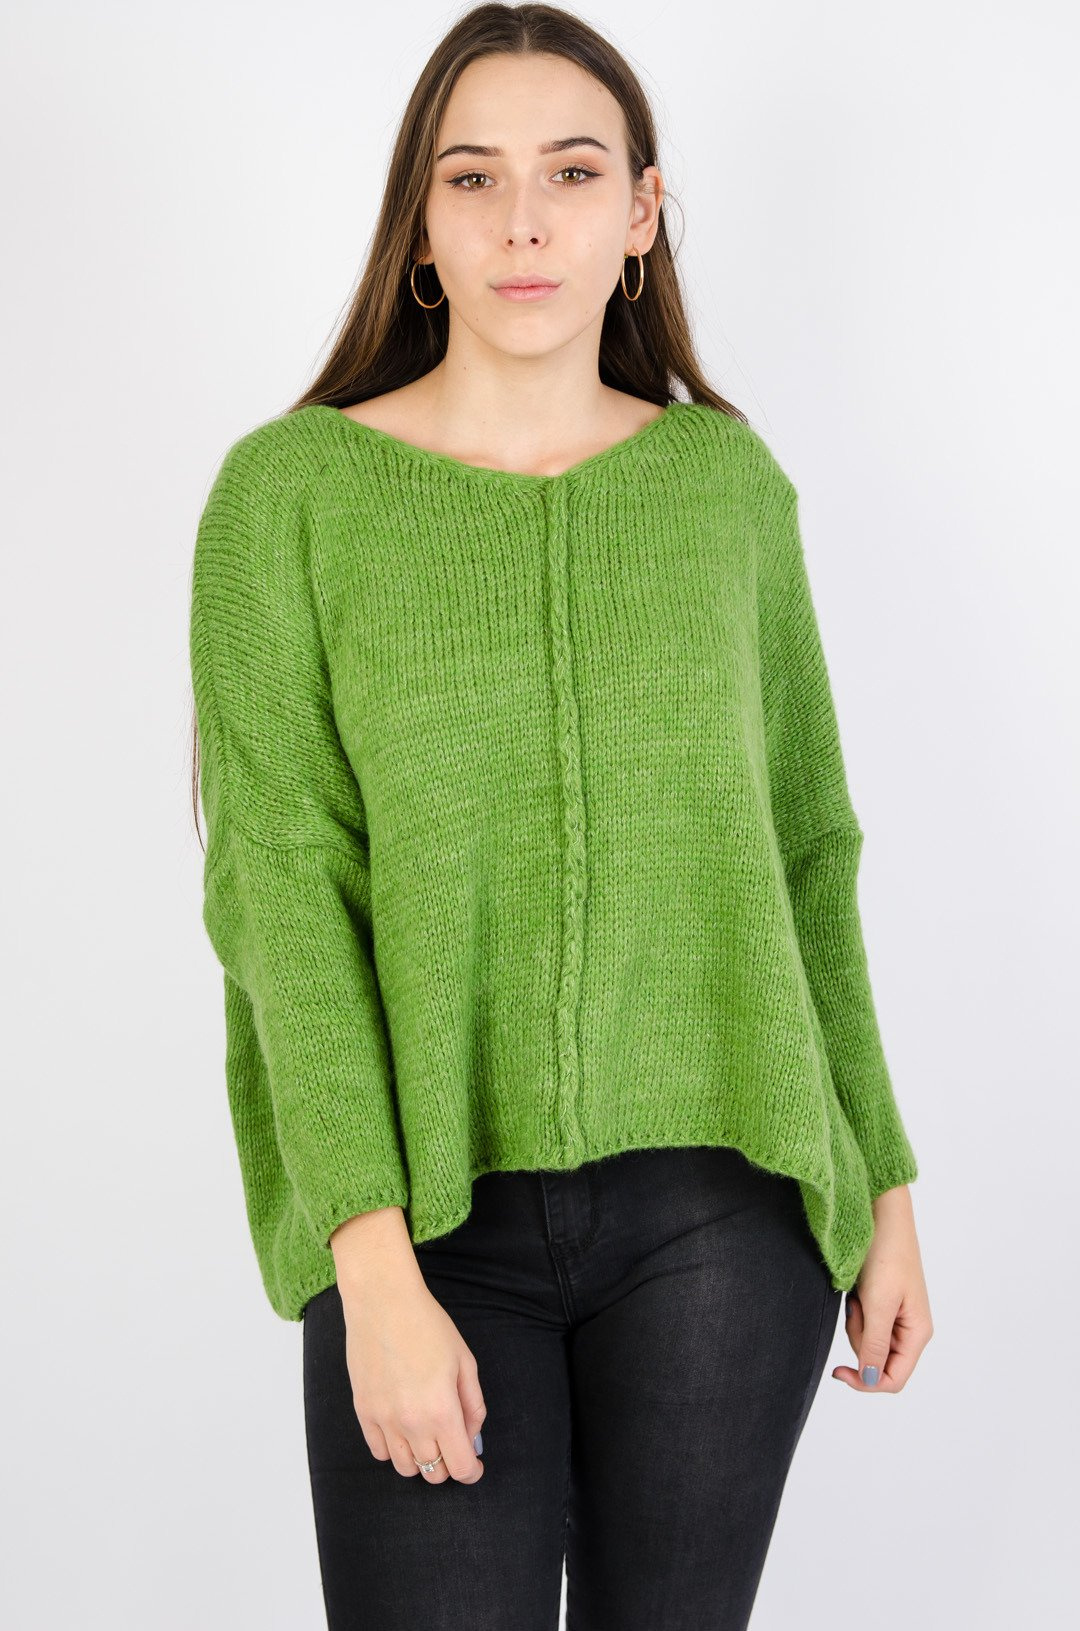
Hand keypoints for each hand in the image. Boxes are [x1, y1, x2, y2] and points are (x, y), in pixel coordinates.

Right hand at [339, 1271, 486, 1484]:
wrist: (383, 1302)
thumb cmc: (428, 1325)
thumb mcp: (465, 1361)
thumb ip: (473, 1405)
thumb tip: (473, 1437)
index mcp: (442, 1411)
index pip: (460, 1467)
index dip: (472, 1472)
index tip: (474, 1465)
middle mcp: (411, 1423)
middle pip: (433, 1473)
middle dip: (448, 1464)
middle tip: (452, 1443)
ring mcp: (383, 1420)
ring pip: (405, 1468)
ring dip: (421, 1460)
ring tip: (427, 1436)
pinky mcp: (363, 1411)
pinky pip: (378, 1451)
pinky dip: (394, 1449)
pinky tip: (402, 1429)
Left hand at [832, 1184, 932, 1392]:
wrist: (879, 1213)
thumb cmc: (885, 1252)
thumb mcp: (879, 1303)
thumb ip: (874, 1344)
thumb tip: (870, 1379)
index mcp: (918, 1332)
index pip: (894, 1378)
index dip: (867, 1382)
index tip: (838, 1371)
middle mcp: (909, 1328)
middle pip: (876, 1360)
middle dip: (859, 1338)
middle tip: (857, 1307)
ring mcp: (895, 1315)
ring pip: (866, 1341)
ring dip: (856, 1322)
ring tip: (859, 1293)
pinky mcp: (881, 1302)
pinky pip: (862, 1321)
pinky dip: (855, 1310)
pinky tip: (856, 1291)